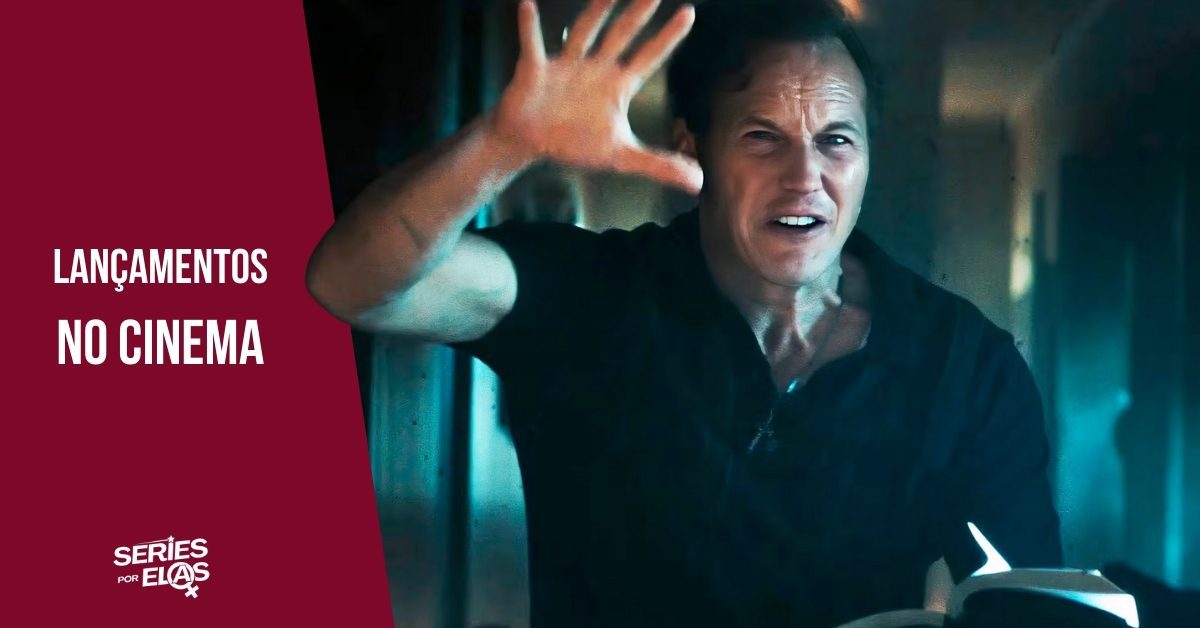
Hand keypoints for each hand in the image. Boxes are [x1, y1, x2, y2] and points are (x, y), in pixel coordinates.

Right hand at [489, 0, 702, 193]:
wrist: (529, 141)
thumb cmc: (573, 142)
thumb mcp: (621, 156)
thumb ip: (660, 165)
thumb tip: (698, 182)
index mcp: (616, 85)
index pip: (649, 57)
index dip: (668, 37)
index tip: (688, 13)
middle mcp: (595, 68)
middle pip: (621, 35)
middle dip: (638, 14)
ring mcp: (566, 65)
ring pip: (584, 32)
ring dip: (596, 12)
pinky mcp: (535, 69)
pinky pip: (532, 45)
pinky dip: (528, 27)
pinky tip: (527, 5)